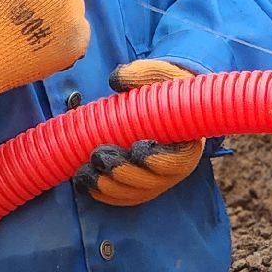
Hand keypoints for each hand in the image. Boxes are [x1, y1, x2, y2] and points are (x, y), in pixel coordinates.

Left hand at [74, 60, 204, 205]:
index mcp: (187, 144)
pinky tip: (84, 183)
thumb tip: (116, 79)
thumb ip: (141, 74)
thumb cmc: (164, 88)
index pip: (177, 161)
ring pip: (133, 192)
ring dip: (108, 186)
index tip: (137, 148)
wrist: (162, 103)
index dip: (157, 160)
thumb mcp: (159, 75)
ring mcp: (156, 181)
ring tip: (85, 172)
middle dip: (122, 173)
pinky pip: (122, 197)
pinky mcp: (138, 186)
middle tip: (99, 156)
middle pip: (150, 182)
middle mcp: (174, 169)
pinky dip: (103, 194)